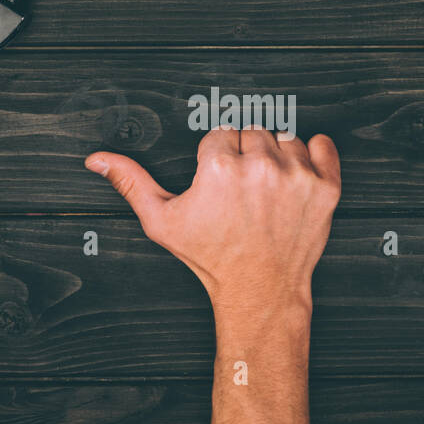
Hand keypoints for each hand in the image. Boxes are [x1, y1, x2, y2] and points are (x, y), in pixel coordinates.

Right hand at [85, 127, 340, 318]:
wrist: (259, 290)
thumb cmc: (212, 258)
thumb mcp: (162, 221)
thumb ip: (131, 182)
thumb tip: (98, 159)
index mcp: (220, 167)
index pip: (219, 134)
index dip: (216, 160)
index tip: (219, 185)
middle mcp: (261, 167)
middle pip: (251, 133)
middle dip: (245, 157)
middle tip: (242, 192)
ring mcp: (297, 176)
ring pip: (284, 138)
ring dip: (277, 158)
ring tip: (266, 192)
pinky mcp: (326, 187)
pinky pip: (324, 146)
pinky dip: (315, 156)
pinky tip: (297, 178)